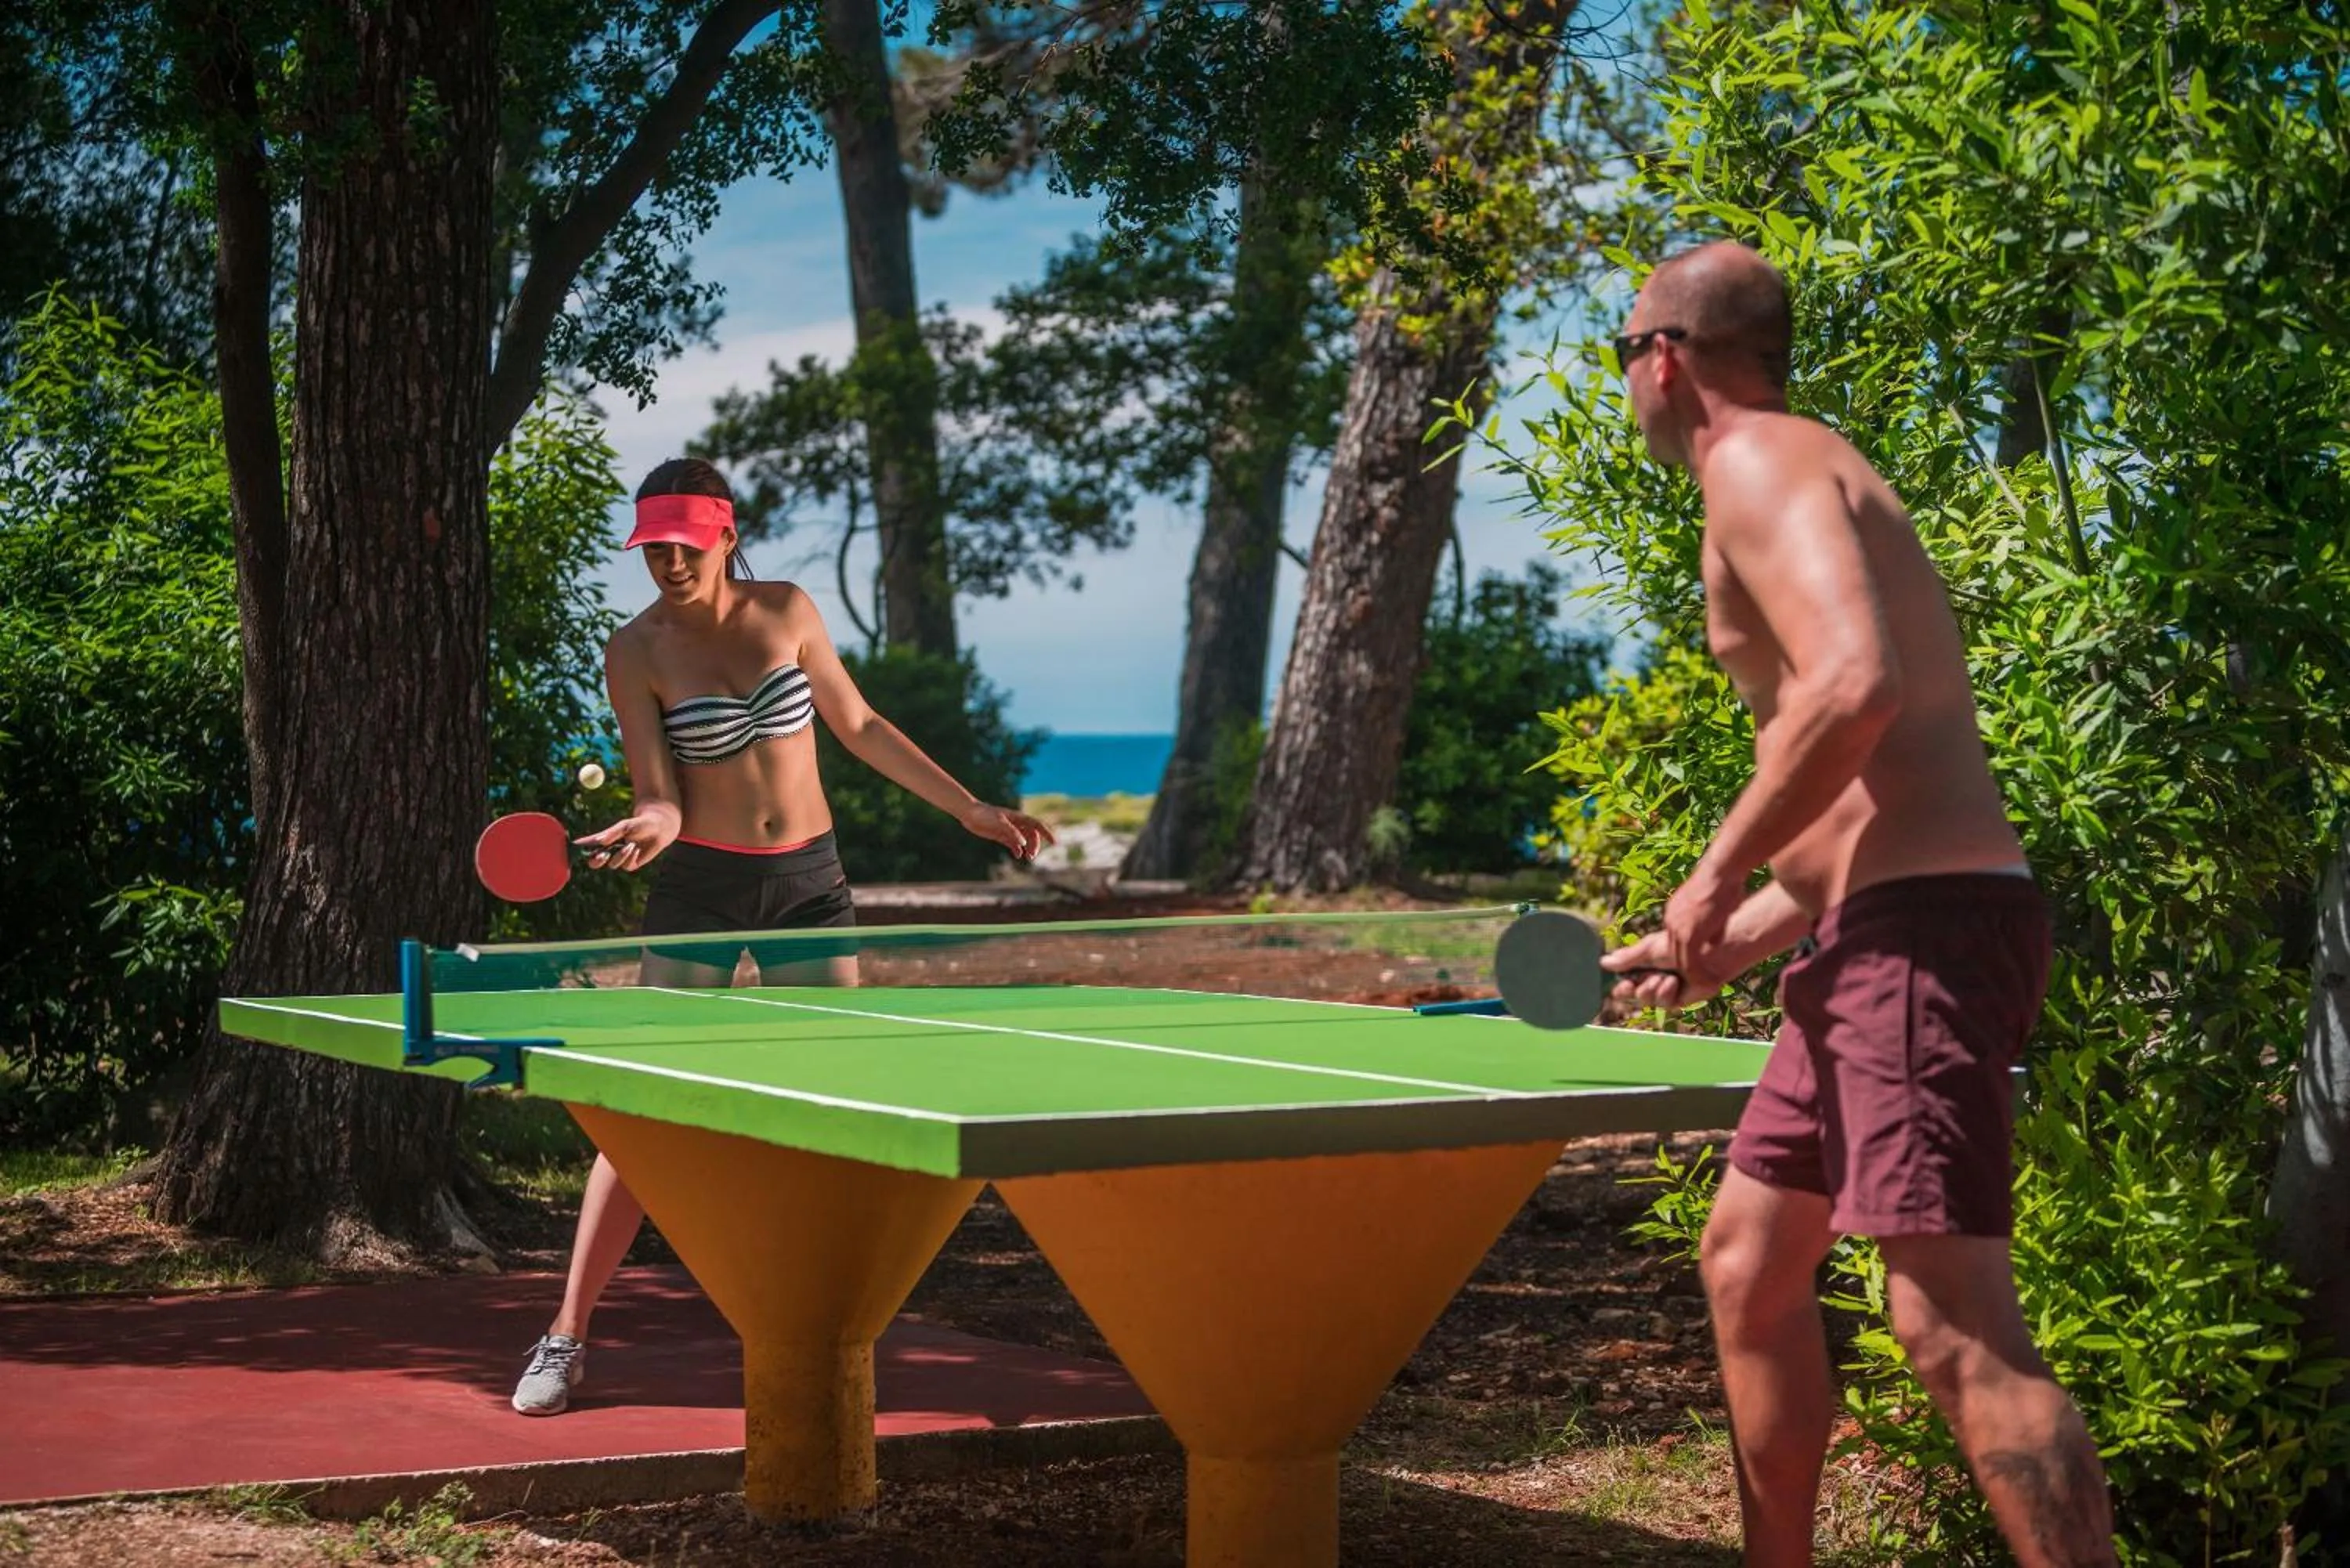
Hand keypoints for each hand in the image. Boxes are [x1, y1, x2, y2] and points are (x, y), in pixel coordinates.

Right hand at [576, 804, 677, 874]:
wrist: (659, 827)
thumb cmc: (639, 823)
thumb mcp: (624, 826)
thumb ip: (611, 834)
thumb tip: (598, 841)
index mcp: (604, 840)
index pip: (588, 846)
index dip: (579, 848)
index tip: (571, 848)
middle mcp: (609, 850)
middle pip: (594, 863)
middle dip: (596, 861)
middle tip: (602, 855)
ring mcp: (620, 858)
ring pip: (612, 864)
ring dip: (621, 855)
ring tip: (630, 844)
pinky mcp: (631, 864)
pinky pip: (626, 866)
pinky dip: (630, 857)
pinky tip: (635, 849)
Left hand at [959, 802, 1055, 860]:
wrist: (970, 814)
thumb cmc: (984, 814)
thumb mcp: (999, 822)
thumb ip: (1012, 832)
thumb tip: (1023, 843)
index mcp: (1018, 818)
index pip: (1037, 825)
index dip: (1047, 833)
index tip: (1055, 842)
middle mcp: (1016, 824)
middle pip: (1032, 835)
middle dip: (1036, 845)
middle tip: (1032, 856)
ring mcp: (1009, 830)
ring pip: (1024, 840)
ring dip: (1028, 848)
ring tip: (1028, 858)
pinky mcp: (1001, 835)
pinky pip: (1014, 844)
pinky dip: (1018, 850)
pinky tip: (1017, 856)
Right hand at [1601, 929, 1728, 1011]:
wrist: (1705, 953)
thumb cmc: (1679, 945)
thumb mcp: (1647, 950)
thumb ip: (1626, 958)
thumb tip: (1603, 962)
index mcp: (1645, 965)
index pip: (1626, 980)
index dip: (1620, 985)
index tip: (1619, 984)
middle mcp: (1654, 978)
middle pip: (1633, 994)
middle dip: (1633, 989)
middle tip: (1631, 985)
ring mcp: (1667, 990)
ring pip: (1647, 1000)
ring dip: (1651, 989)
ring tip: (1663, 977)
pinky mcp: (1680, 999)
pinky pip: (1664, 1003)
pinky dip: (1666, 992)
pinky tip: (1674, 982)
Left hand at [1662, 861, 1741, 976]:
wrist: (1722, 869)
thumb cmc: (1725, 882)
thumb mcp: (1714, 907)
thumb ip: (1710, 925)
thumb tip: (1713, 942)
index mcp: (1675, 912)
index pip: (1677, 940)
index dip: (1688, 956)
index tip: (1698, 967)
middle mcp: (1671, 920)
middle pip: (1675, 953)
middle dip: (1688, 969)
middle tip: (1701, 981)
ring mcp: (1677, 927)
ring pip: (1681, 961)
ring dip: (1694, 975)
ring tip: (1708, 985)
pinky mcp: (1688, 934)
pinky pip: (1689, 962)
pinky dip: (1698, 975)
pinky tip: (1710, 982)